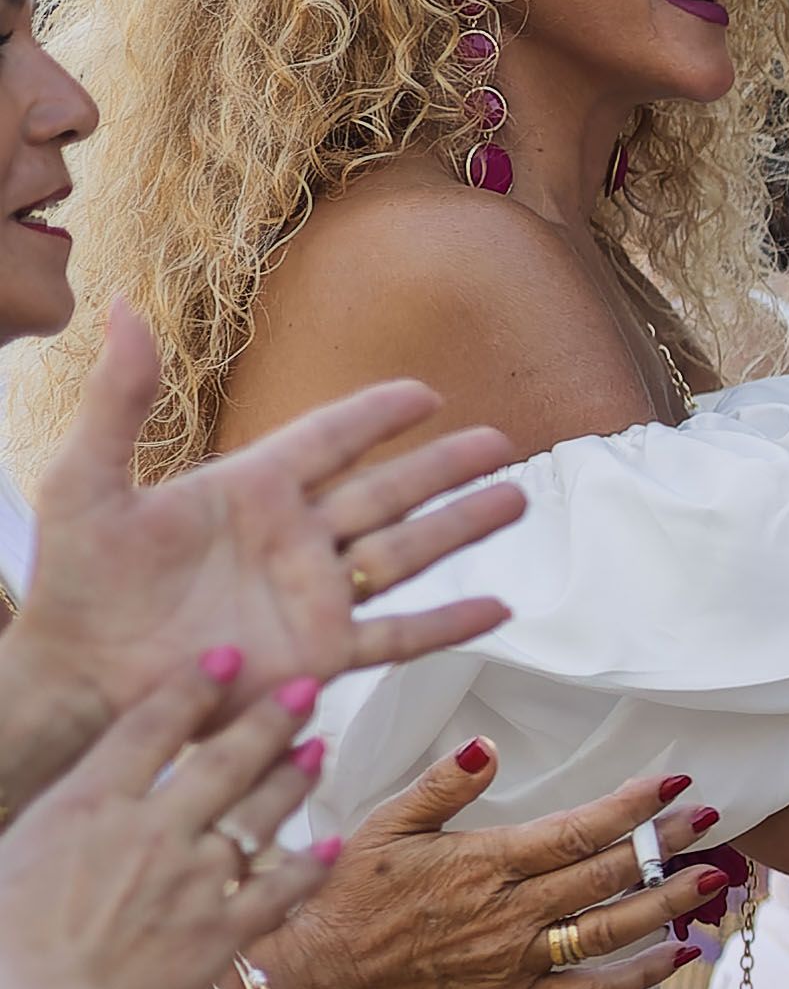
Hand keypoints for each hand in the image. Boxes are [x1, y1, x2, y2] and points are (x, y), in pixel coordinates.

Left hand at [0, 306, 527, 809]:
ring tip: (516, 498)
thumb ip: (118, 401)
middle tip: (502, 442)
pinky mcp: (320, 653)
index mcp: (246, 492)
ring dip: (463, 528)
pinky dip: (450, 625)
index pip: (327, 440)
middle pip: (386, 492)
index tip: (425, 394)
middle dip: (445, 467)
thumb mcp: (85, 482)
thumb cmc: (72, 585)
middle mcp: (292, 539)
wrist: (77, 678)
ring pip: (406, 553)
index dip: (375, 416)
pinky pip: (398, 636)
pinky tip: (499, 608)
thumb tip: (125, 309)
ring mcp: (312, 597)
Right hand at [0, 655, 337, 988]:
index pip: (150, 728)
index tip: (224, 662)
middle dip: (268, 719)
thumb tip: (59, 807)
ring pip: (260, 815)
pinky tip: (330, 846)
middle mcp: (151, 831)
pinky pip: (280, 889)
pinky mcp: (222, 934)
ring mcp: (193, 881)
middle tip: (305, 689)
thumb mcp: (7, 856)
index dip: (192, 689)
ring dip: (293, 780)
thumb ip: (54, 822)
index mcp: (86, 805)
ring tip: (318, 750)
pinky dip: (310, 866)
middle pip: (223, 760)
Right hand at [245, 743, 722, 988]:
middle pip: (605, 877)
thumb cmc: (341, 901)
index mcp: (482, 864)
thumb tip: (485, 743)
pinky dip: (636, 978)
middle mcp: (508, 914)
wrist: (314, 986)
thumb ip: (440, 785)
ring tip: (712, 880)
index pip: (576, 831)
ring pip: (607, 934)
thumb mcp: (382, 827)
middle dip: (664, 847)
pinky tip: (675, 957)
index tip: (674, 783)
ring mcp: (514, 961)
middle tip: (711, 821)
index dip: (630, 807)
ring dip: (666, 906)